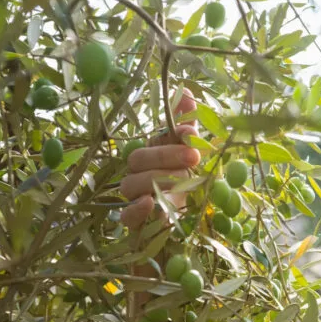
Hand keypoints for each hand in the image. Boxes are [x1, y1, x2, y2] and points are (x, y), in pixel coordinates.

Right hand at [120, 89, 200, 229]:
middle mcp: (139, 174)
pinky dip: (136, 210)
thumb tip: (187, 93)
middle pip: (139, 158)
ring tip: (183, 182)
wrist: (182, 229)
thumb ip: (188, 129)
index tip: (190, 131)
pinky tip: (150, 204)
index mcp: (153, 156)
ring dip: (157, 180)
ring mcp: (133, 199)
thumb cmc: (185, 189)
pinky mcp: (134, 224)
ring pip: (130, 184)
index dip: (171, 133)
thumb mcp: (192, 158)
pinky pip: (126, 217)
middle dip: (166, 155)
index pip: (154, 138)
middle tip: (193, 157)